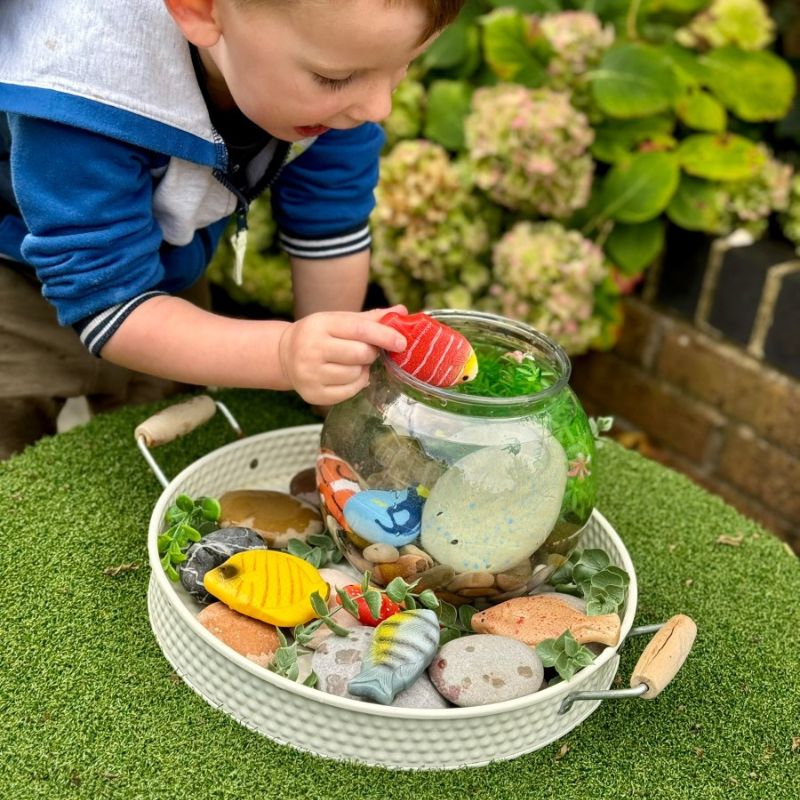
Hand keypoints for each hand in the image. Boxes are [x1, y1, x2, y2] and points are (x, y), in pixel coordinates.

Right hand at [278, 306, 406, 404]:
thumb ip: (370, 318)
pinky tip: (347, 375)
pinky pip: (349, 391)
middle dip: (371, 353)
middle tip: (367, 351)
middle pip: (360, 354)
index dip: (384, 336)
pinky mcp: (313, 394)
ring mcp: (310, 374)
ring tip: (352, 363)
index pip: (359, 329)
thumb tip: (402, 311)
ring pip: (356, 374)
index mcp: (320, 325)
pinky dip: (356, 384)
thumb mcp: (339, 320)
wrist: (285, 355)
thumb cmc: (320, 335)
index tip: (402, 342)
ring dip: (362, 369)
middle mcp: (311, 349)